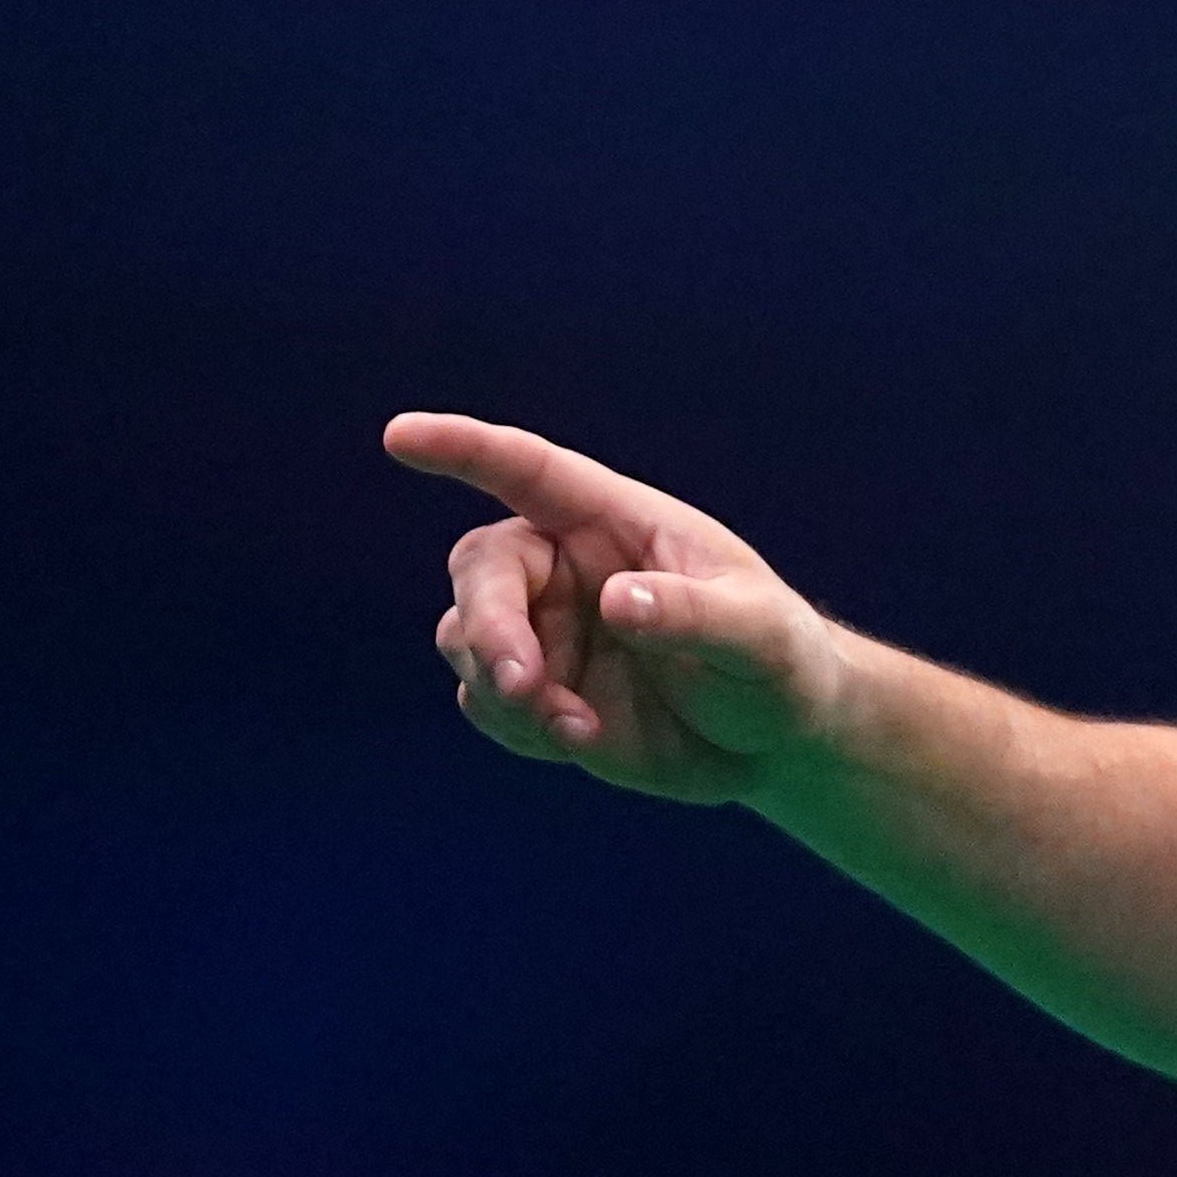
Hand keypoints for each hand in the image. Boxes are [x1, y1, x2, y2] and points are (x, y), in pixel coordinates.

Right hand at [386, 411, 846, 805]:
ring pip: (467, 638)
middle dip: (489, 624)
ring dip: (504, 685)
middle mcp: (569, 568)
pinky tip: (580, 739)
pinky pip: (485, 702)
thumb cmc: (777, 661)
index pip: (530, 471)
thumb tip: (613, 599)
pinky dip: (516, 725)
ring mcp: (549, 632)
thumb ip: (692, 615)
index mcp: (619, 523)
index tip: (399, 435)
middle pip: (482, 568)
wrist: (773, 741)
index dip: (463, 449)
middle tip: (523, 683)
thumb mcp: (759, 635)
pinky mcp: (539, 695)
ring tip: (575, 726)